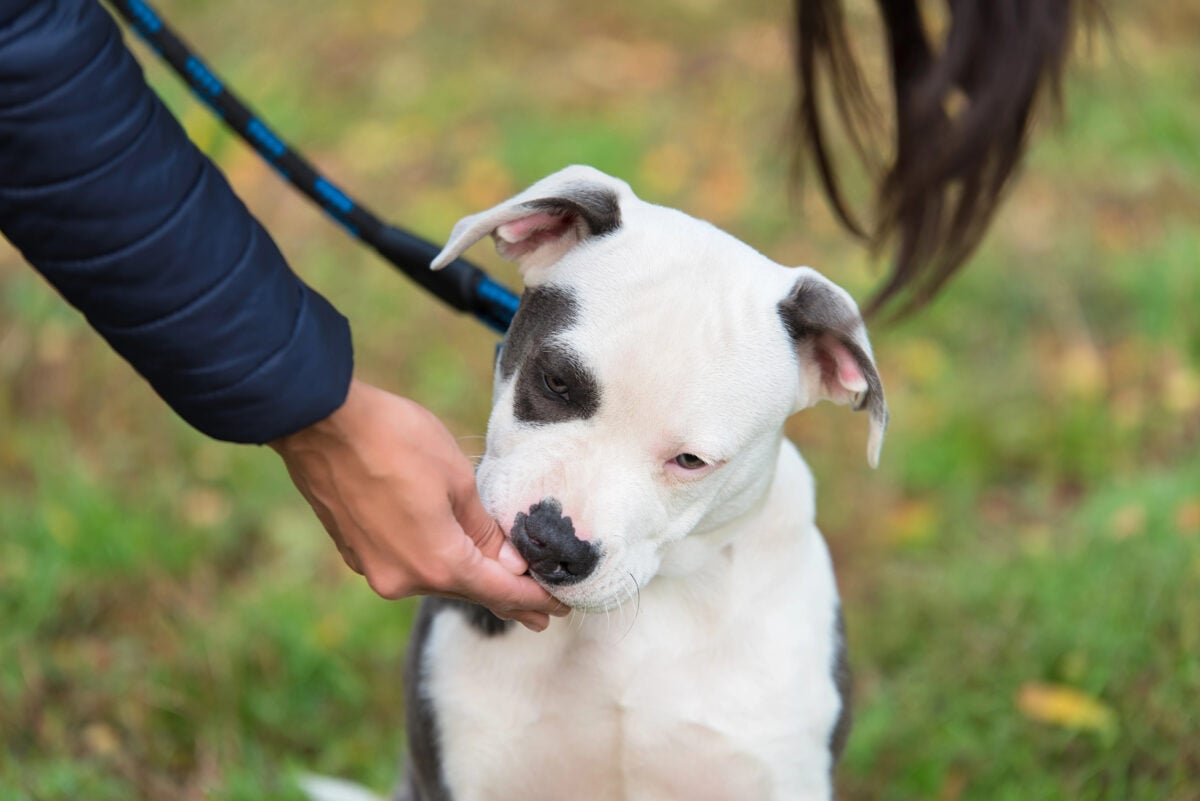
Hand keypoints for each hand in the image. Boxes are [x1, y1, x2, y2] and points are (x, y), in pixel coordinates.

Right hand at [268, 379, 562, 630]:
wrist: (319, 423)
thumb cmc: (395, 439)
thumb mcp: (456, 477)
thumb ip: (484, 529)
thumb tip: (509, 564)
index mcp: (437, 563)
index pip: (499, 590)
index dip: (532, 599)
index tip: (561, 608)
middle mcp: (404, 580)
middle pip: (467, 590)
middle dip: (506, 598)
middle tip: (542, 615)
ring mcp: (375, 569)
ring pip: (435, 578)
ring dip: (469, 579)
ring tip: (503, 586)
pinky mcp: (355, 553)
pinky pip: (408, 565)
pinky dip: (435, 564)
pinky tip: (452, 559)